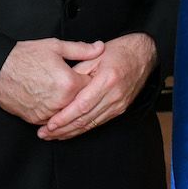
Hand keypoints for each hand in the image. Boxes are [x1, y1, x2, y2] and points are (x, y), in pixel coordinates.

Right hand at [0, 38, 101, 124]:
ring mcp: (47, 113)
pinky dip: (56, 114)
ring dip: (71, 107)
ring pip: (68, 114)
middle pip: (82, 103)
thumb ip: (81, 49)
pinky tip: (55, 103)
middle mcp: (60, 102)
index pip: (92, 86)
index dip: (93, 80)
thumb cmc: (23, 57)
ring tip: (65, 94)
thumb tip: (100, 48)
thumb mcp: (55, 47)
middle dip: (84, 95)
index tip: (91, 76)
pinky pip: (53, 120)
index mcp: (69, 84)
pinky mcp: (35, 119)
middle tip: (80, 86)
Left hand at [40, 34, 155, 140]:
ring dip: (71, 132)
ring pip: (91, 124)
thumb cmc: (118, 52)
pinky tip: (70, 131)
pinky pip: (98, 123)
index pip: (82, 105)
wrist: (142, 55)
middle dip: (63, 129)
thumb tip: (60, 90)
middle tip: (45, 134)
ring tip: (53, 136)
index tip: (49, 124)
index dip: (64, 117)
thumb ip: (77, 73)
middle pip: (85, 119)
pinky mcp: (120, 109)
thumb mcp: (94, 56)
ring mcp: (119, 105)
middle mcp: (114, 96)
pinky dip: (82, 129)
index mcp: (107, 80)